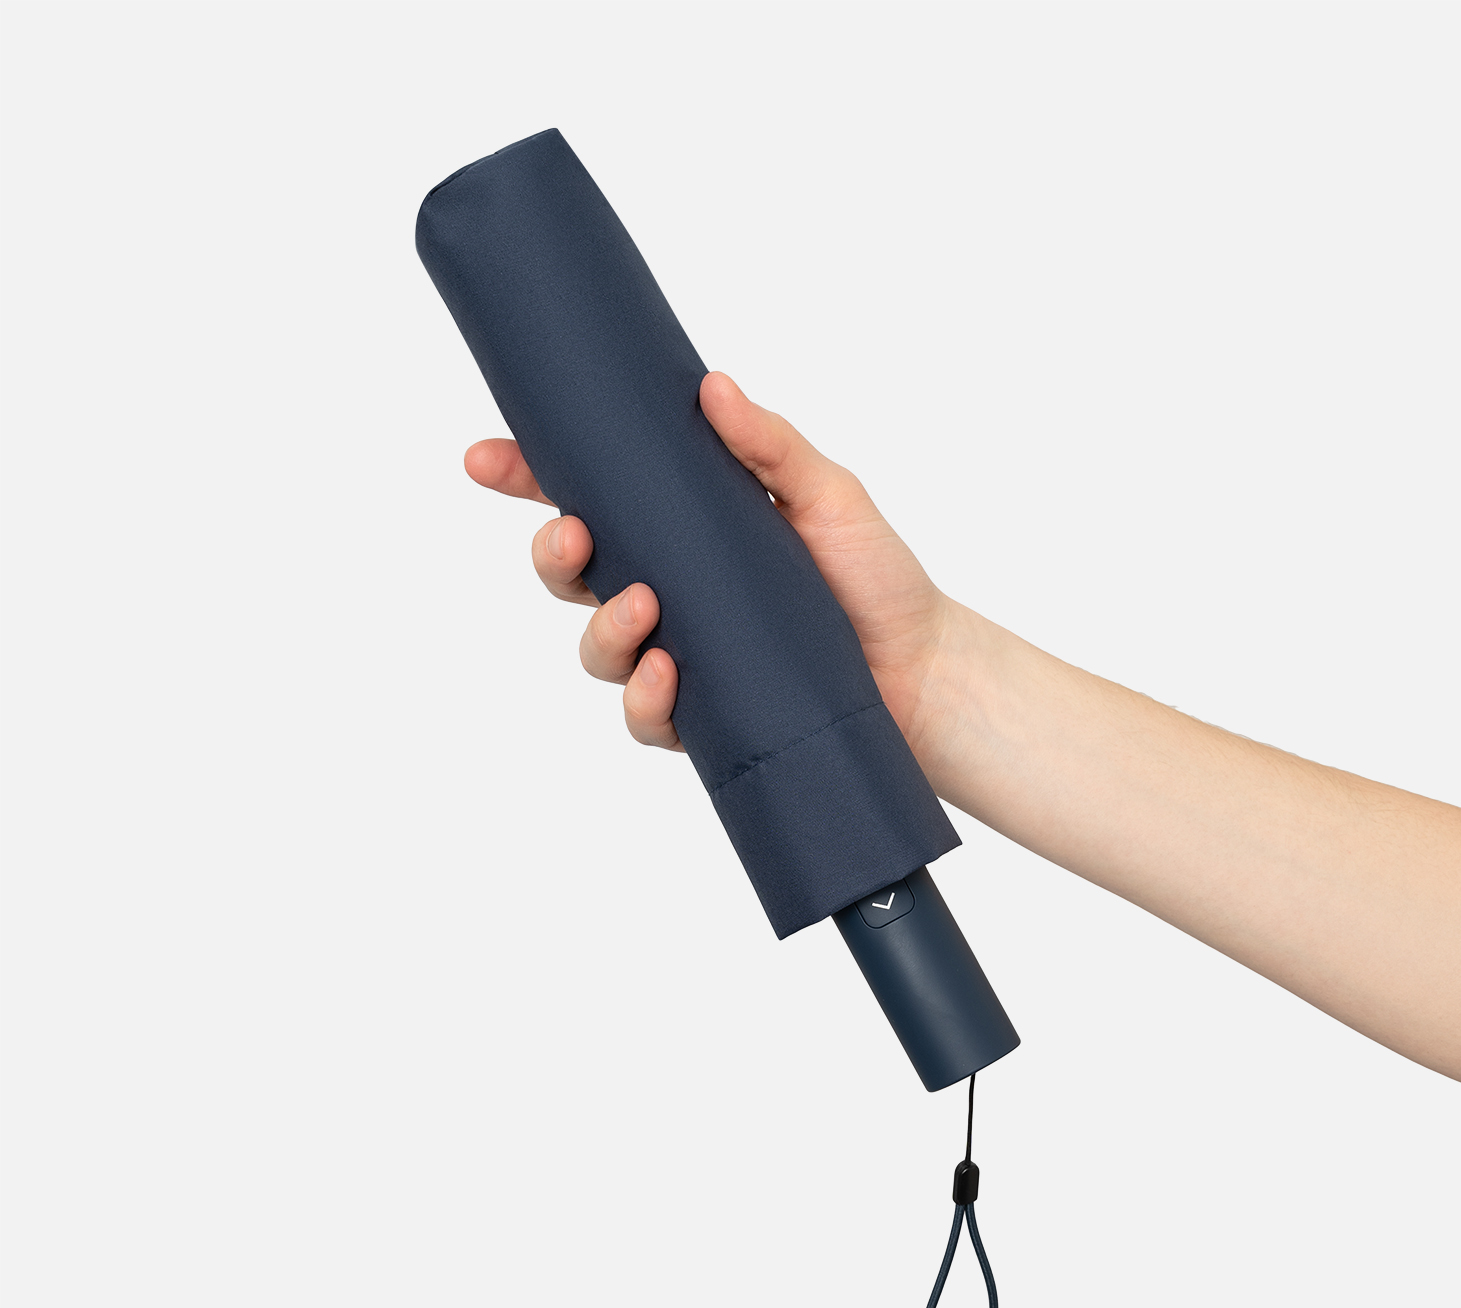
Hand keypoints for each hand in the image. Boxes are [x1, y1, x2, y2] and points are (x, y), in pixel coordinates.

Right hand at [463, 371, 953, 762]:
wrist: (921, 668)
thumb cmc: (872, 577)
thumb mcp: (827, 494)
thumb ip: (770, 444)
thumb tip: (713, 385)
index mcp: (682, 529)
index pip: (590, 497)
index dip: (529, 478)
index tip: (485, 456)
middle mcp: (669, 591)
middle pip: (571, 576)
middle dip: (551, 556)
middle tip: (573, 535)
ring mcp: (678, 655)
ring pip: (596, 649)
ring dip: (601, 629)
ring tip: (644, 607)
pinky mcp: (701, 715)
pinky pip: (644, 717)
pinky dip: (643, 699)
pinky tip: (665, 677)